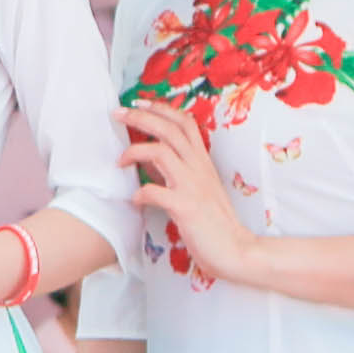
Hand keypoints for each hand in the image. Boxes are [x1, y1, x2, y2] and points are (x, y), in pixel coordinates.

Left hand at [121, 108, 252, 287]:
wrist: (236, 250)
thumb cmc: (215, 222)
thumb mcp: (198, 188)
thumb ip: (178, 172)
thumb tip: (148, 161)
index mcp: (202, 162)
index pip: (185, 123)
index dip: (162, 109)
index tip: (139, 103)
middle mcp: (198, 168)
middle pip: (169, 129)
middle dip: (140, 117)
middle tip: (117, 113)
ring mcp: (192, 186)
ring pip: (161, 152)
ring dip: (134, 151)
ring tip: (119, 160)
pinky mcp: (185, 207)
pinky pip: (155, 192)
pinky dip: (140, 193)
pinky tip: (135, 200)